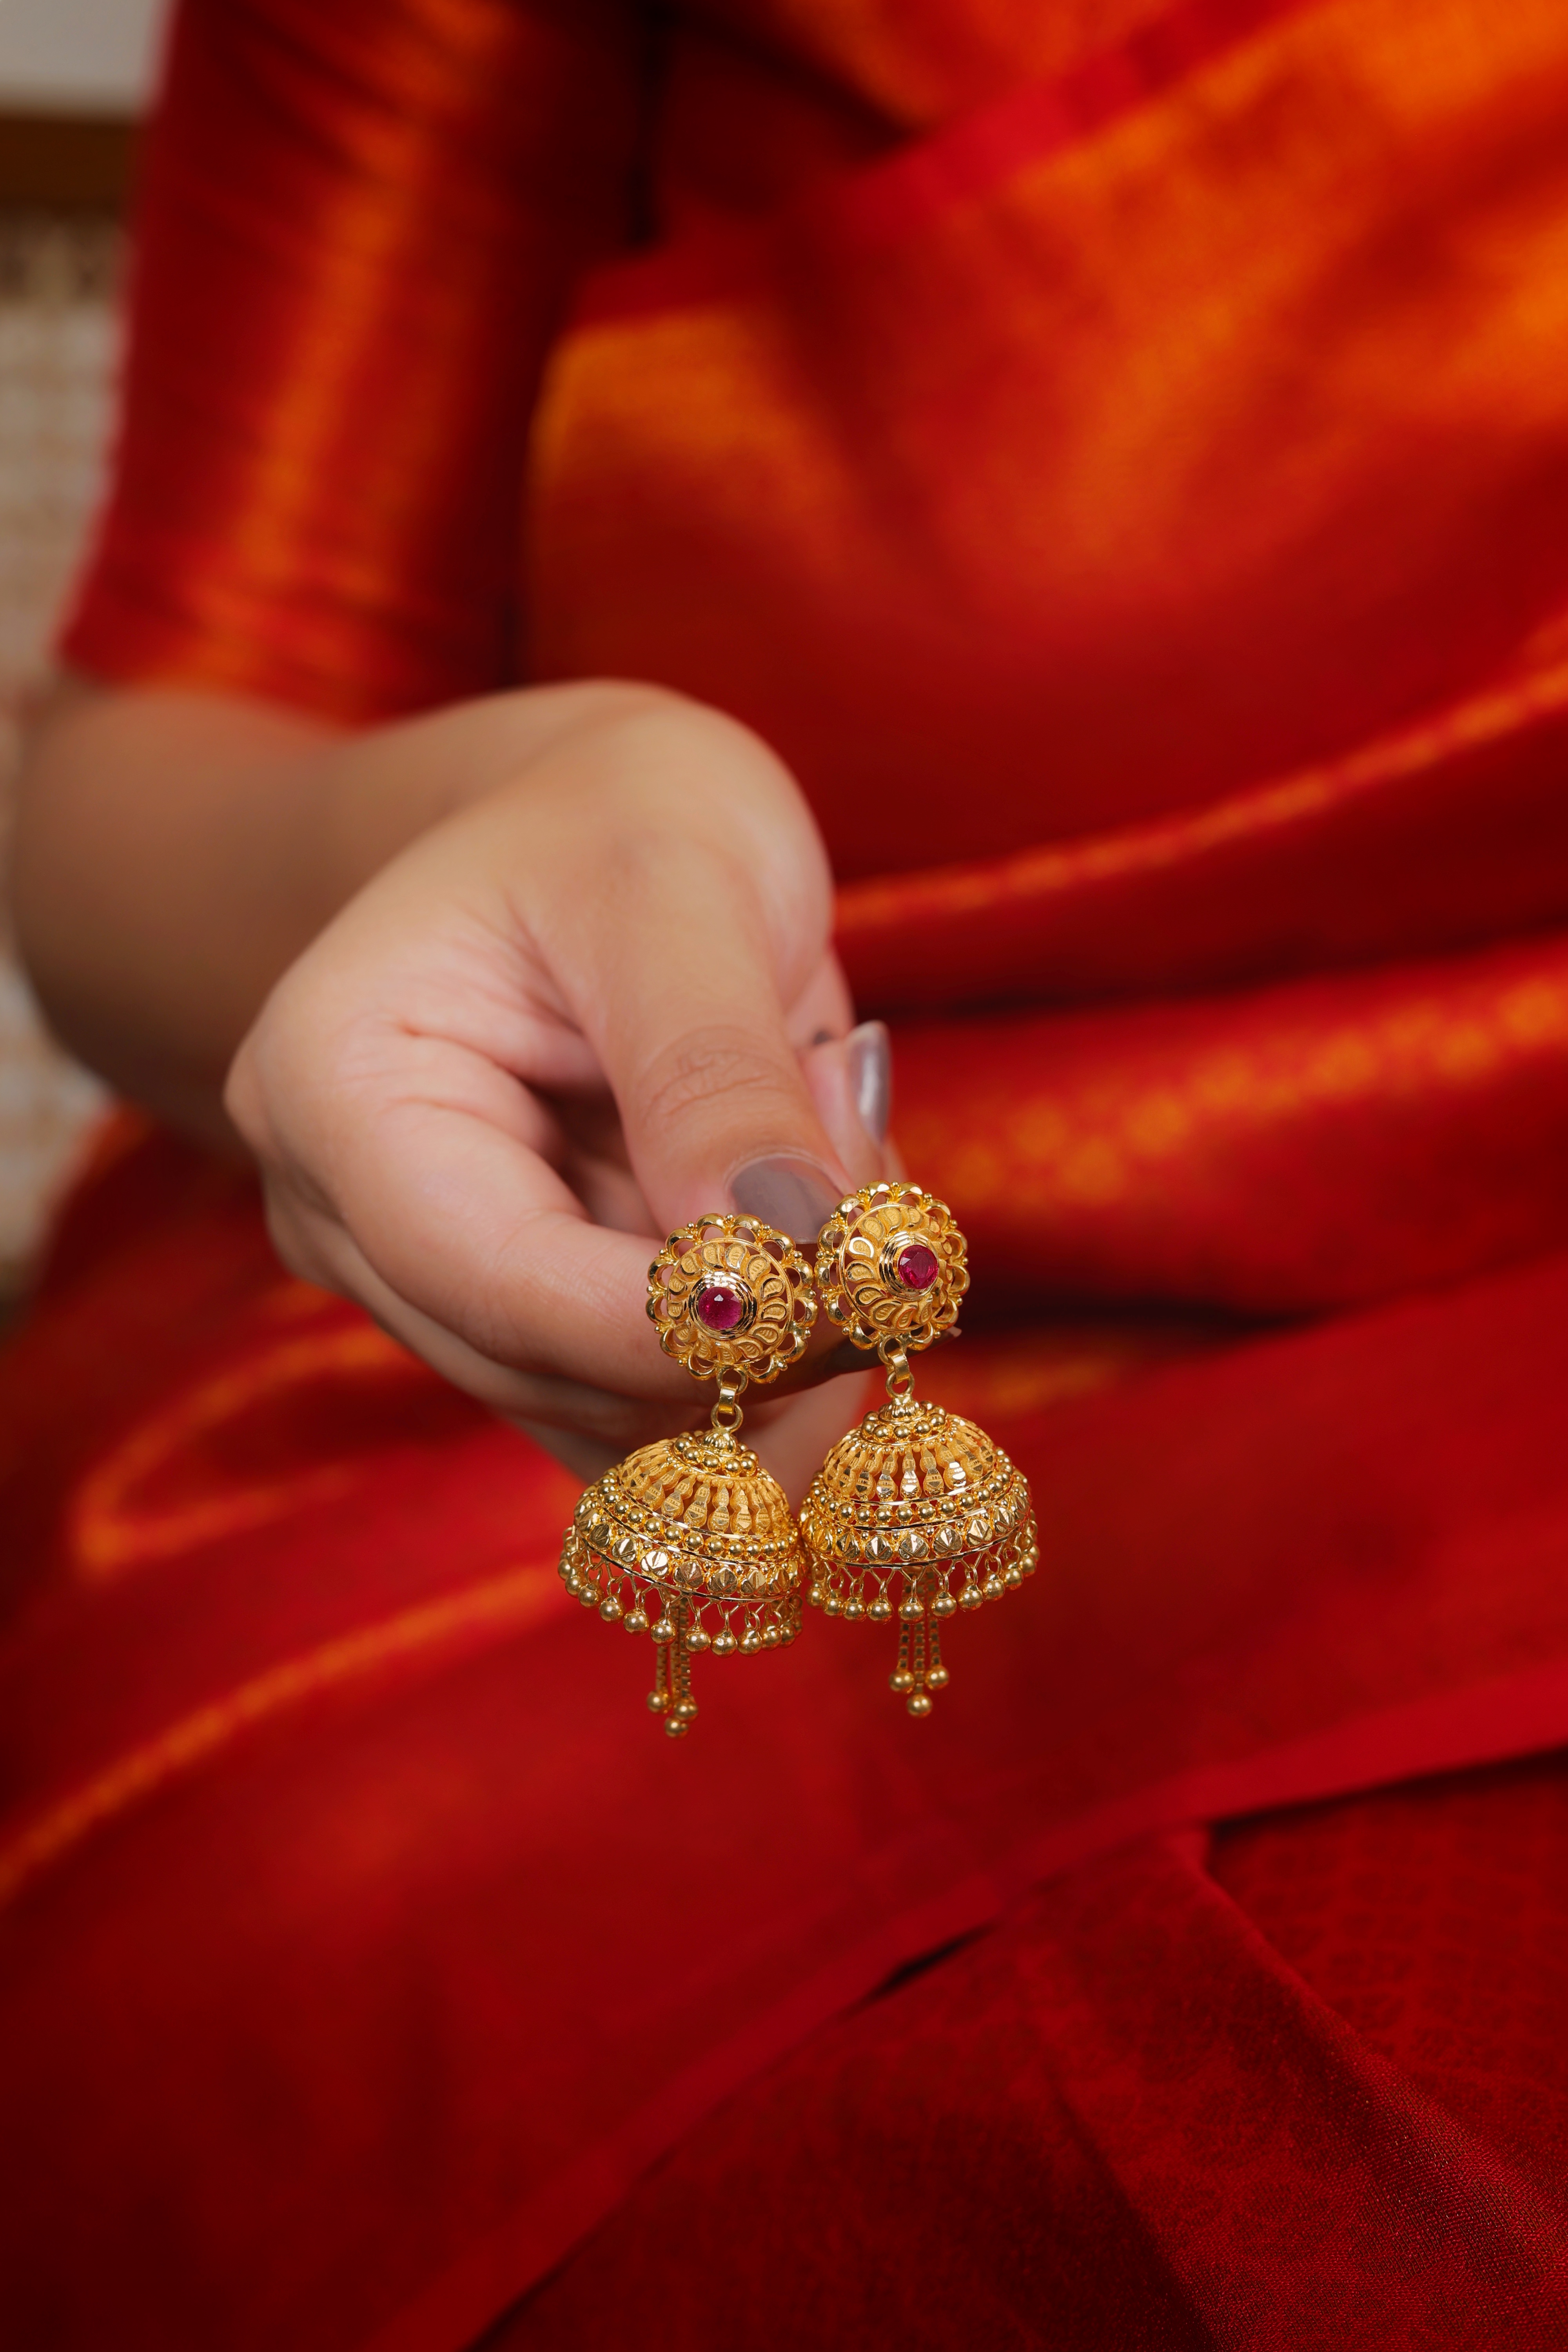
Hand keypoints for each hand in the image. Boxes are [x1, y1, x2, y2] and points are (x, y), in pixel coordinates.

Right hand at [225, 686, 886, 1487]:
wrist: (601, 816)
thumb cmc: (620, 813)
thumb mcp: (673, 889)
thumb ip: (716, 1073)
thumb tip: (786, 1256)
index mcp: (335, 1090)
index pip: (498, 1278)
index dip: (676, 1324)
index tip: (851, 1299)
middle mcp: (350, 1213)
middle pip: (555, 1367)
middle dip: (745, 1338)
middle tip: (895, 1242)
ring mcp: (432, 1281)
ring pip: (616, 1418)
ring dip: (774, 1356)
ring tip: (851, 1184)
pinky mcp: (526, 1319)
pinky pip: (654, 1411)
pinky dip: (769, 1364)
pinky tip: (827, 1247)